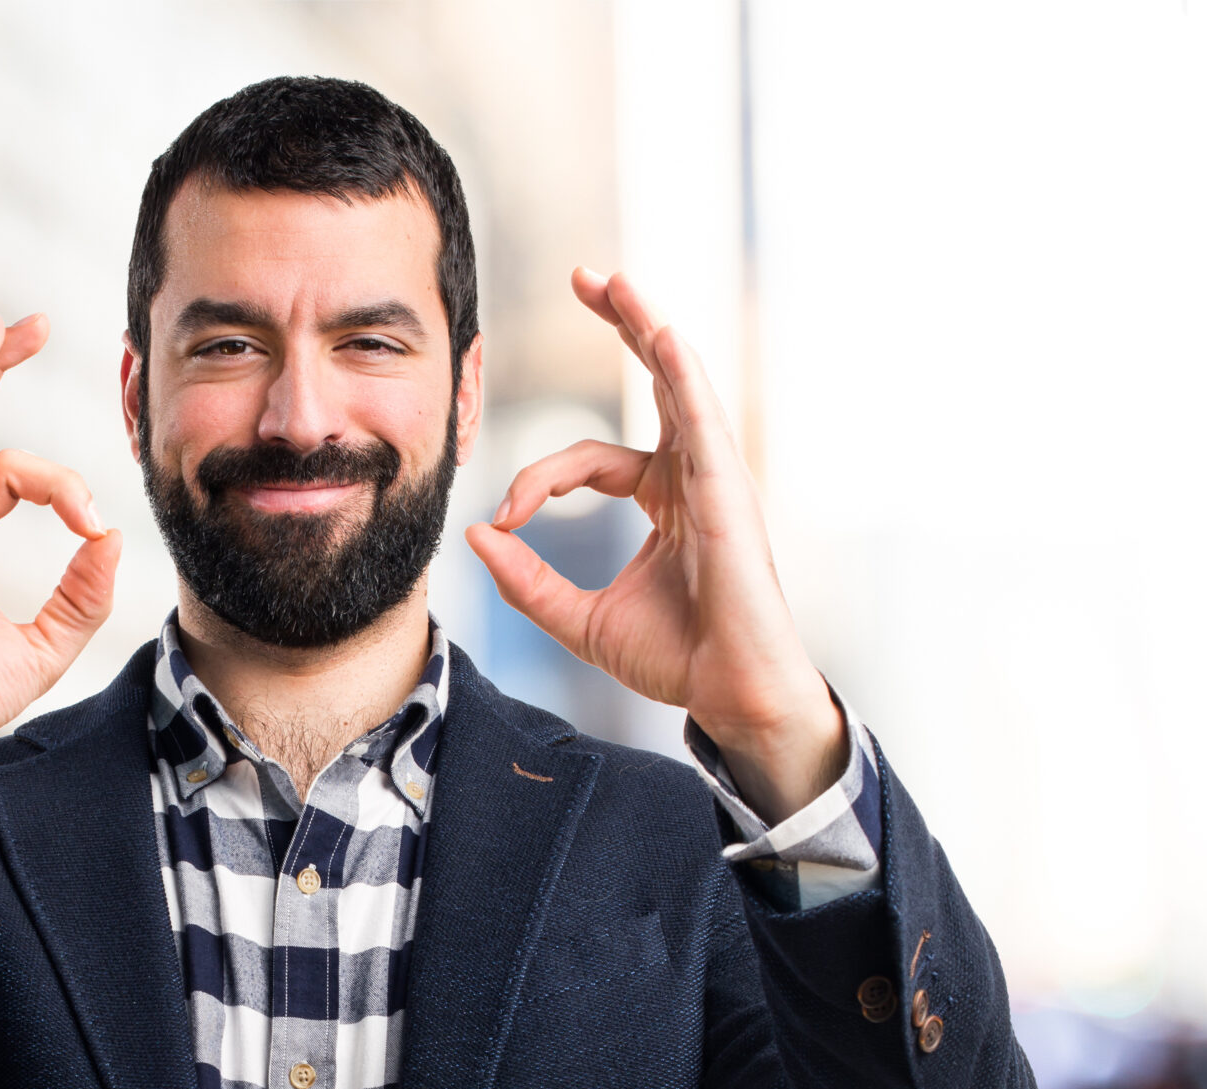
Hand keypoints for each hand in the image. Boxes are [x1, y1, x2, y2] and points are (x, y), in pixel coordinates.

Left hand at [464, 269, 843, 822]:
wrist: (729, 694)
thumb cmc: (676, 658)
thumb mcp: (579, 619)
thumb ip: (526, 580)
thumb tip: (478, 535)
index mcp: (666, 498)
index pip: (590, 461)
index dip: (540, 480)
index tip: (505, 517)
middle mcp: (694, 476)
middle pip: (656, 381)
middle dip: (622, 324)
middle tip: (584, 278)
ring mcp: (715, 477)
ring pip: (678, 380)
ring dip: (645, 324)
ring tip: (613, 280)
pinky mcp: (727, 490)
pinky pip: (701, 417)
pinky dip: (680, 373)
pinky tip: (659, 333)